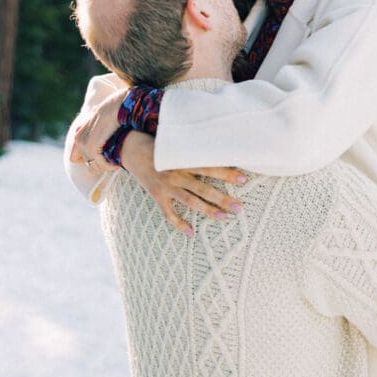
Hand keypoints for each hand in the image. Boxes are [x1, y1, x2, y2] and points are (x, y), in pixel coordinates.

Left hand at [70, 89, 126, 166]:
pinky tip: (117, 163)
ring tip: (115, 164)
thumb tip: (99, 132)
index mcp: (78, 135)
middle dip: (100, 166)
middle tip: (111, 163)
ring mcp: (84, 144)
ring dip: (105, 167)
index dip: (88, 161)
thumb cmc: (112, 112)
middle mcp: (78, 140)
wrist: (115, 107)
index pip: (75, 158)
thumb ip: (95, 128)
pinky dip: (110, 166)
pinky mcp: (92, 147)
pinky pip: (101, 164)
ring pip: (94, 167)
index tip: (102, 158)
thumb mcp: (99, 121)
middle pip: (87, 164)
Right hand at [121, 131, 246, 236]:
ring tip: (223, 218)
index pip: (209, 167)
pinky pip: (169, 214)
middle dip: (222, 198)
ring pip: (190, 201)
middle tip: (239, 207)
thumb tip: (220, 148)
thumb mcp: (177, 144)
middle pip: (203, 188)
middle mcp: (176, 174)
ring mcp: (166, 186)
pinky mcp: (157, 196)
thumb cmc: (160, 145)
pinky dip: (179, 224)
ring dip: (207, 210)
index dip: (226, 173)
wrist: (132, 149)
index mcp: (183, 160)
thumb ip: (194, 149)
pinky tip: (191, 232)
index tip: (243, 178)